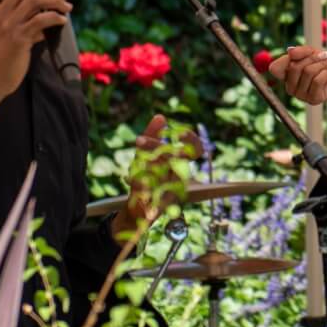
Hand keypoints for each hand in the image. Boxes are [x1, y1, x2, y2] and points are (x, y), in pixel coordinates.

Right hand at [0, 0, 69, 115]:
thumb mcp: (4, 40)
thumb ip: (22, 30)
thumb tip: (43, 28)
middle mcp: (0, 16)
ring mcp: (8, 26)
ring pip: (34, 0)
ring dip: (55, 1)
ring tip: (67, 8)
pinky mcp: (18, 38)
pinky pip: (41, 20)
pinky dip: (55, 17)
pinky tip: (62, 22)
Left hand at [113, 114, 202, 239]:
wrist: (138, 209)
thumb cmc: (147, 179)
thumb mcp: (146, 155)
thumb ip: (153, 135)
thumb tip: (160, 117)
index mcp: (181, 165)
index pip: (195, 150)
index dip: (191, 141)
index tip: (179, 133)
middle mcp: (179, 178)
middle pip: (172, 158)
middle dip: (154, 147)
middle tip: (138, 140)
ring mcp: (169, 192)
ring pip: (160, 174)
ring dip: (147, 164)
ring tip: (135, 157)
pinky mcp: (155, 207)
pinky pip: (149, 194)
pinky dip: (141, 184)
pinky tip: (131, 178)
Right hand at [269, 46, 326, 104]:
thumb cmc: (326, 63)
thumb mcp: (313, 52)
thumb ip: (301, 51)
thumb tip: (289, 51)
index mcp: (286, 76)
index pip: (275, 68)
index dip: (288, 58)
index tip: (307, 52)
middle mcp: (290, 88)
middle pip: (294, 67)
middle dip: (312, 57)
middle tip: (325, 55)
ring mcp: (300, 96)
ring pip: (308, 72)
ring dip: (322, 64)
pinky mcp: (313, 100)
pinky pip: (317, 81)